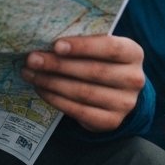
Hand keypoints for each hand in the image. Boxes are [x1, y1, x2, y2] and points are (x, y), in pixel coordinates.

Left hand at [20, 35, 145, 132]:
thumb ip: (84, 44)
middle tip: (32, 59)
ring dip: (52, 82)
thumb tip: (47, 42)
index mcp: (133, 53)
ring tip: (30, 74)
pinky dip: (56, 99)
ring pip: (83, 92)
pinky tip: (41, 89)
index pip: (110, 47)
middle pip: (93, 71)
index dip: (83, 46)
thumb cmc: (103, 63)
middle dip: (58, 65)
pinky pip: (78, 110)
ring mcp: (124, 103)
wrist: (118, 95)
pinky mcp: (111, 121)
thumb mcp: (102, 49)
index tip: (56, 45)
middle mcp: (134, 79)